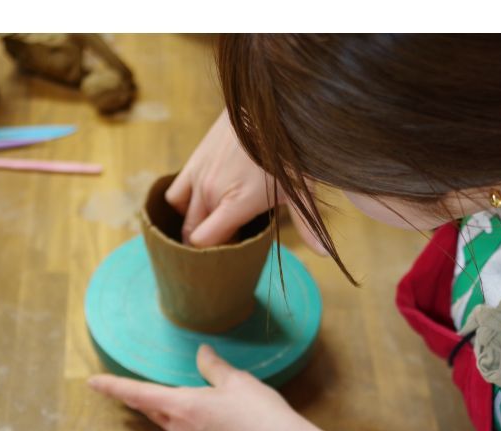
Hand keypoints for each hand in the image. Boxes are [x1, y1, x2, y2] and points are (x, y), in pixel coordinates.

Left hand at [89, 344, 310, 430]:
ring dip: (197, 426)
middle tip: (196, 397)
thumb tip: (201, 352)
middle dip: (171, 405)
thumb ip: (213, 367)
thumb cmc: (262, 412)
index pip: (139, 394)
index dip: (114, 387)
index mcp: (184, 406)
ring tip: (233, 421)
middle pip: (163, 415)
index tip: (92, 382)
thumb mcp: (239, 381)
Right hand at [166, 110, 325, 253]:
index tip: (227, 256)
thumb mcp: (301, 190)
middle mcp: (211, 191)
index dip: (211, 254)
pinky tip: (202, 203)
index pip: (202, 242)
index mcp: (235, 203)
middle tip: (227, 242)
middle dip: (204, 244)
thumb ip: (307, 226)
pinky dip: (183, 203)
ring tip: (213, 224)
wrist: (271, 104)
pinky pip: (175, 192)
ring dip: (193, 223)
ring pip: (182, 214)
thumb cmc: (289, 150)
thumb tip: (325, 254)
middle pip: (191, 233)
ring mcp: (200, 174)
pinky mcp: (194, 159)